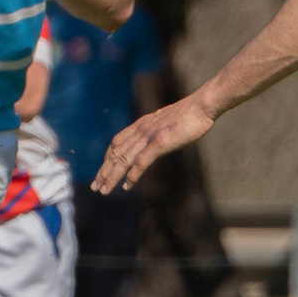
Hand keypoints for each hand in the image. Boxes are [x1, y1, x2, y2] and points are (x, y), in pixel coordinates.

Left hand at [91, 94, 213, 193]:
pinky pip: (141, 161)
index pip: (117, 142)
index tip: (102, 170)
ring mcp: (149, 136)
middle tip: (95, 187)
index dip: (107, 157)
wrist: (202, 106)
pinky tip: (126, 186)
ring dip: (112, 176)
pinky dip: (132, 175)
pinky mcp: (159, 142)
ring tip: (104, 190)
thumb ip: (157, 130)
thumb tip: (156, 138)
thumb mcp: (168, 121)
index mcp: (142, 124)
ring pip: (124, 159)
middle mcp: (141, 129)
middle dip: (104, 171)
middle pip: (116, 153)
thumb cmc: (190, 114)